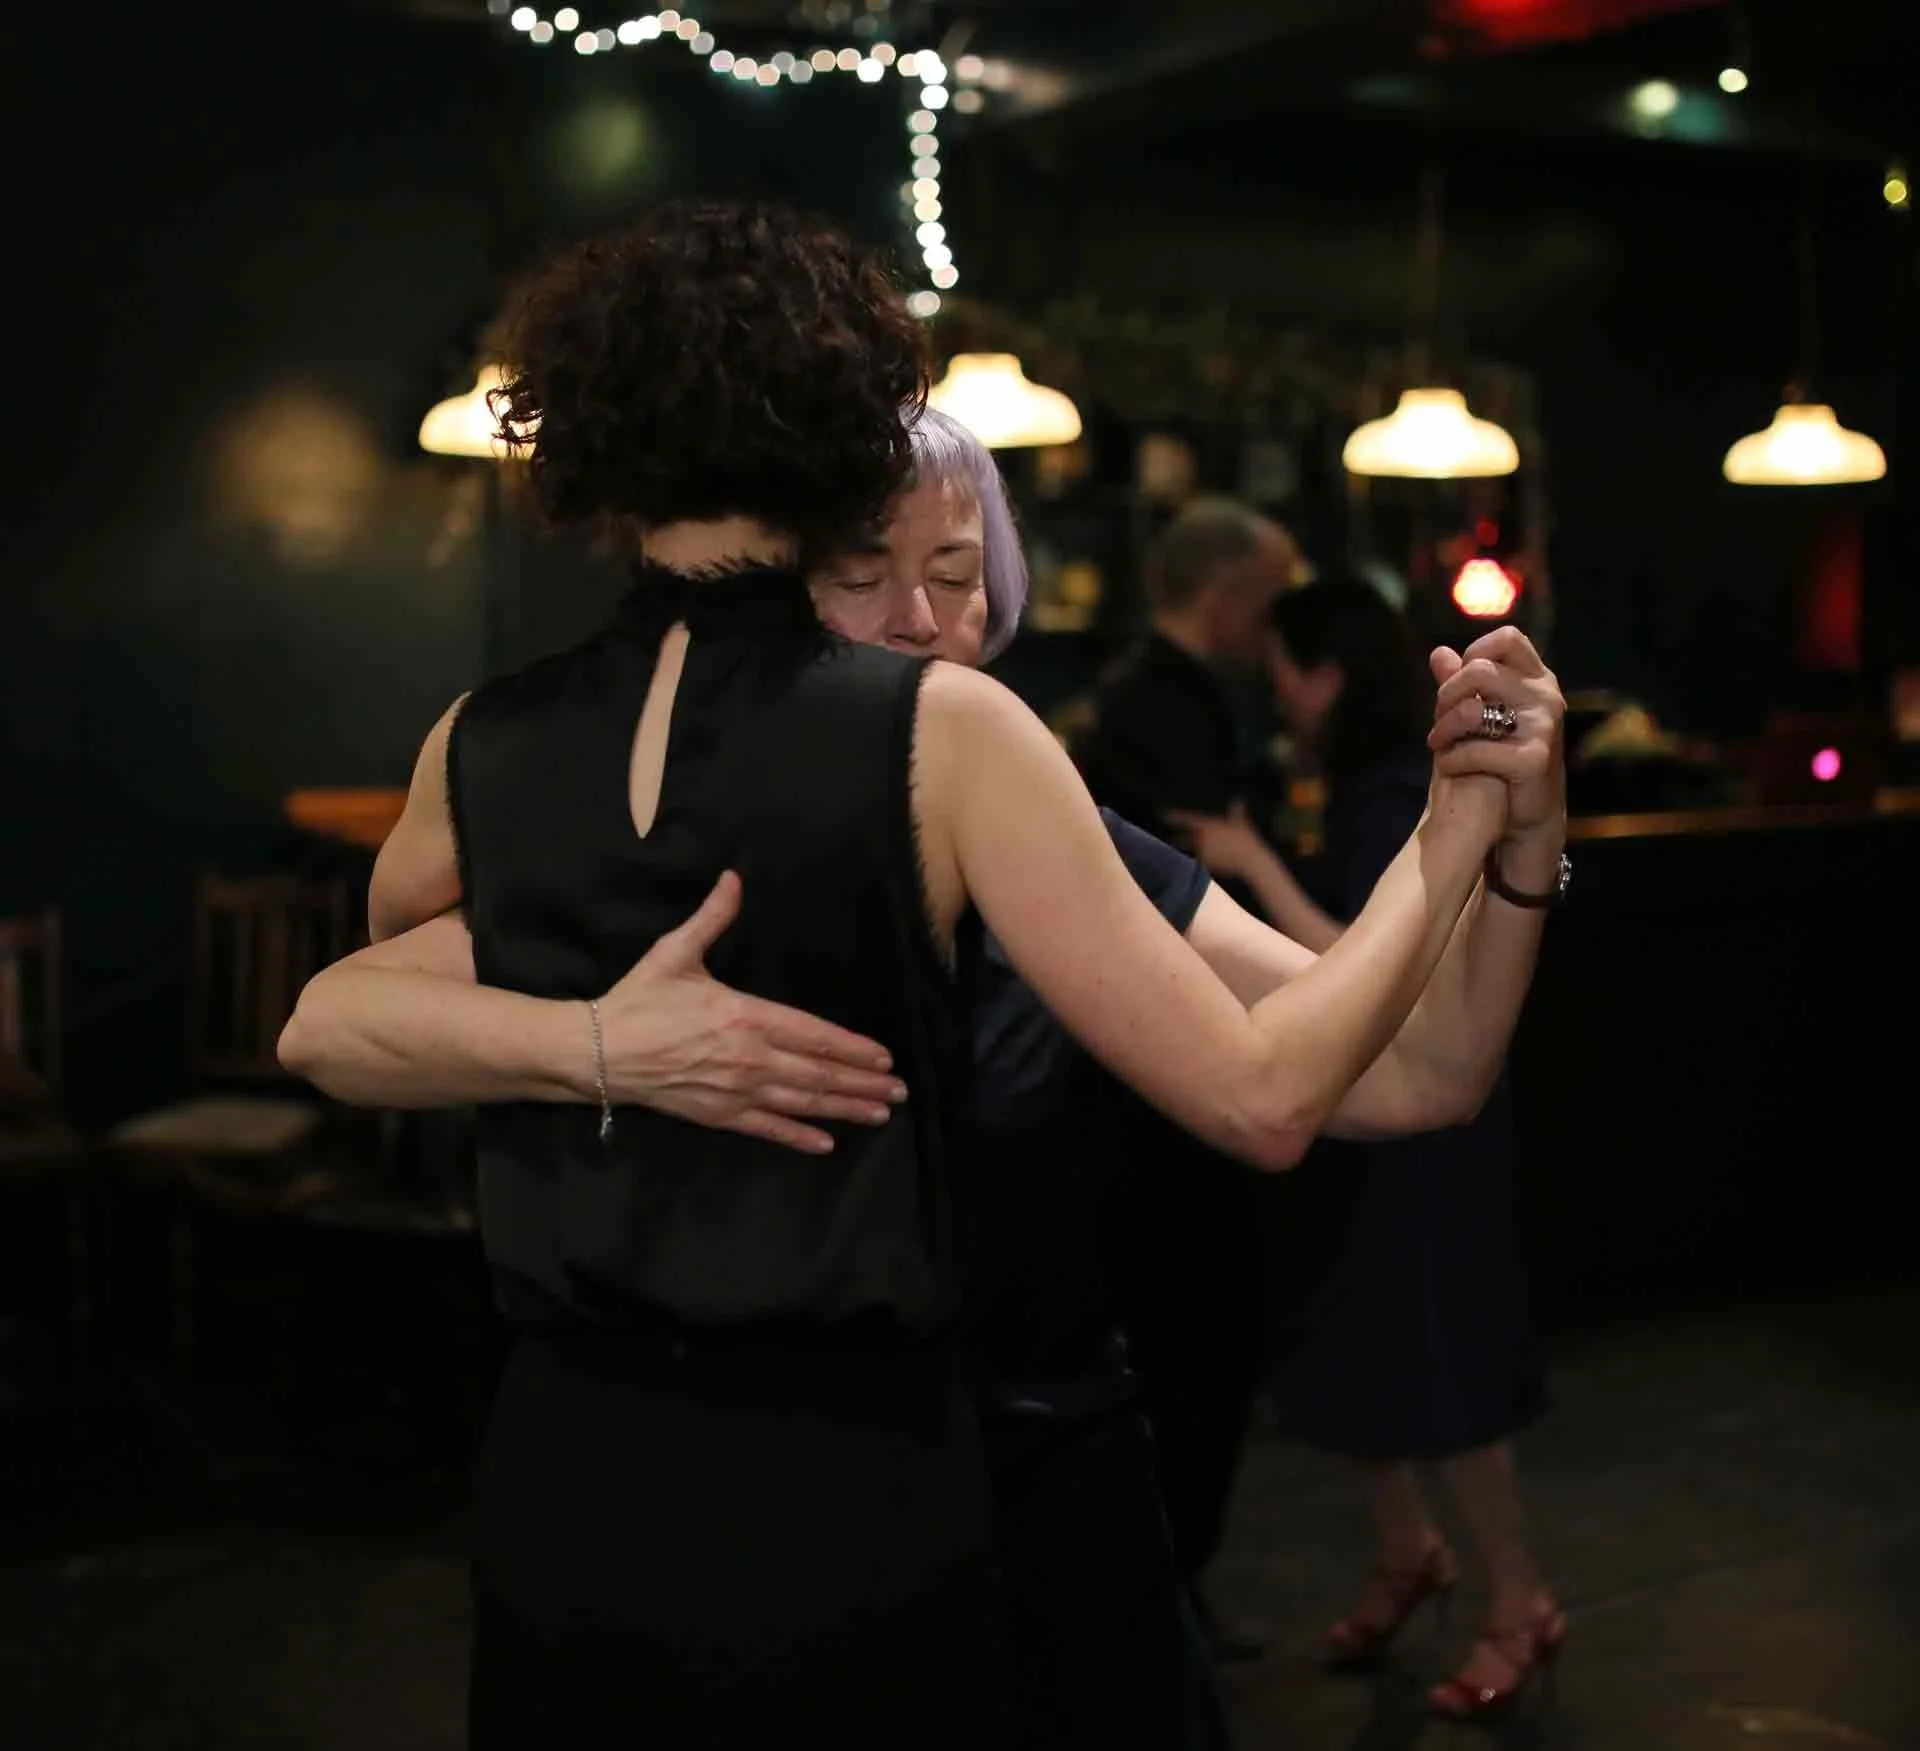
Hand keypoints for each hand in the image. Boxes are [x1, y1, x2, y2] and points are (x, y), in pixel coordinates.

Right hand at [596, 871, 906, 1154]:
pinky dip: (799, 1136)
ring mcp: (735, 1090)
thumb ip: (712, 918)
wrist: (597, 1051)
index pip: (814, 1034)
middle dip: (862, 1082)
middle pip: (818, 1073)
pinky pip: (767, 1128)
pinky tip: (826, 1143)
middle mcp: (749, 1057)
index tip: (883, 1057)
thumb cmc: (639, 1000)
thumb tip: (733, 879)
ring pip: (801, 1102)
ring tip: (879, 1113)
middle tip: (897, 1090)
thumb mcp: (675, 952)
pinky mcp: (717, 1115)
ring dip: (844, 1108)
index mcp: (745, 1015)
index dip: (852, 1048)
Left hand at [1161, 800, 1271, 881]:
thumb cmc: (1246, 838)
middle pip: (1184, 839)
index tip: (1161, 814)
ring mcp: (1203, 852)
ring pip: (1194, 850)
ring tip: (1204, 850)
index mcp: (1207, 825)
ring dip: (1195, 850)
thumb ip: (1237, 810)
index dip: (1173, 816)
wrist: (1250, 860)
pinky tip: (1216, 859)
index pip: (1186, 819)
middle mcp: (1201, 838)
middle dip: (1178, 838)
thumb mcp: (1241, 822)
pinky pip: (1203, 860)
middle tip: (1173, 838)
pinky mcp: (1207, 864)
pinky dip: (1206, 859)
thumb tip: (1238, 799)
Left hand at [1426, 627, 1566, 849]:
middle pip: (1480, 670)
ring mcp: (1543, 727)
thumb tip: (1438, 653)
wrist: (1531, 810)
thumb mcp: (1486, 714)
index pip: (1508, 639)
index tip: (1459, 681)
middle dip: (1447, 694)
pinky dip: (1452, 759)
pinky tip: (1446, 766)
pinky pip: (1476, 750)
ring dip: (1444, 728)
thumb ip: (1464, 683)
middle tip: (1437, 718)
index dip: (1474, 653)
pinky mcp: (1533, 759)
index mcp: (1538, 679)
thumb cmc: (1504, 756)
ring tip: (1436, 743)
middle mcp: (1545, 696)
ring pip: (1472, 710)